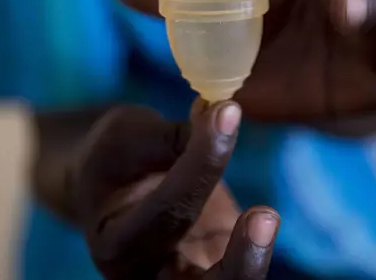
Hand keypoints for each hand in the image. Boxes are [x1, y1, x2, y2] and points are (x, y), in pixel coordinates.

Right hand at [73, 100, 279, 278]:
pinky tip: (260, 215)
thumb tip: (224, 116)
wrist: (111, 180)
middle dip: (237, 261)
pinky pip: (242, 267)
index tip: (226, 113)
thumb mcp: (128, 135)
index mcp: (116, 241)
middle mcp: (147, 271)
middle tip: (262, 217)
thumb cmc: (114, 154)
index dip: (201, 163)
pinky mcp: (214, 264)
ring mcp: (183, 273)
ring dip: (252, 258)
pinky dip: (256, 245)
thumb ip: (174, 136)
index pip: (168, 209)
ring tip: (264, 217)